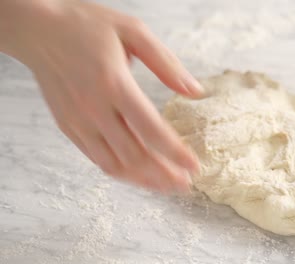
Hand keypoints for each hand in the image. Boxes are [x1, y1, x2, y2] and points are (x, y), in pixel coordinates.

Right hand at [2, 0, 201, 193]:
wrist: (38, 29)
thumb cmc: (86, 26)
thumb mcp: (133, 31)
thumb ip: (166, 63)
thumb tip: (195, 91)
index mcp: (114, 84)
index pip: (151, 130)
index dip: (175, 152)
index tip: (194, 166)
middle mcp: (94, 109)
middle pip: (135, 154)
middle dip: (164, 174)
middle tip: (186, 184)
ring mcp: (78, 121)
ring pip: (114, 164)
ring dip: (143, 180)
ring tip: (167, 187)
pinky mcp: (68, 127)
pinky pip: (96, 159)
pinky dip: (120, 172)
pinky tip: (137, 175)